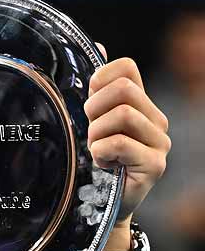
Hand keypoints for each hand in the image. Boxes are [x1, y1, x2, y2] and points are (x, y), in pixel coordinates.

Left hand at [85, 51, 170, 225]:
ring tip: (97, 151)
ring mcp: (159, 142)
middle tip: (91, 131)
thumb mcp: (93, 122)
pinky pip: (118, 143)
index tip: (90, 102)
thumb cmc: (97, 162)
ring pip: (122, 115)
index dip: (100, 79)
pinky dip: (101, 152)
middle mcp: (156, 119)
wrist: (105, 204)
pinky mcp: (154, 165)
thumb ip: (98, 88)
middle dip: (94, 109)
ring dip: (96, 134)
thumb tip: (98, 46)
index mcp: (141, 104)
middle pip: (123, 90)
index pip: (126, 67)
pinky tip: (104, 163)